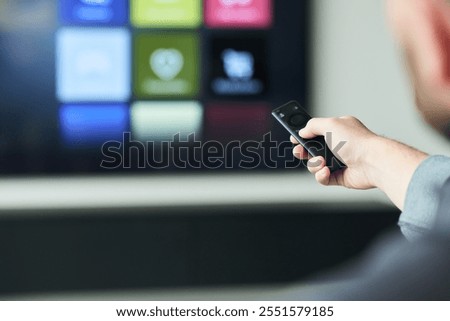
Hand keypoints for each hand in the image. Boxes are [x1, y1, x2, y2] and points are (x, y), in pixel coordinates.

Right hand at [291, 116, 427, 209]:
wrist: (372, 162)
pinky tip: (327, 171)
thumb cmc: (356, 141)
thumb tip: (302, 131)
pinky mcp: (340, 176)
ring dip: (314, 164)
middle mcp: (339, 145)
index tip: (294, 138)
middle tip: (299, 152)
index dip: (304, 135)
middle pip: (312, 149)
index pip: (317, 131)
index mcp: (338, 130)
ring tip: (321, 162)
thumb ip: (312, 125)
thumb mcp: (330, 124)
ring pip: (315, 165)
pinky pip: (322, 178)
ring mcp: (339, 161)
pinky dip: (321, 175)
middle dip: (303, 151)